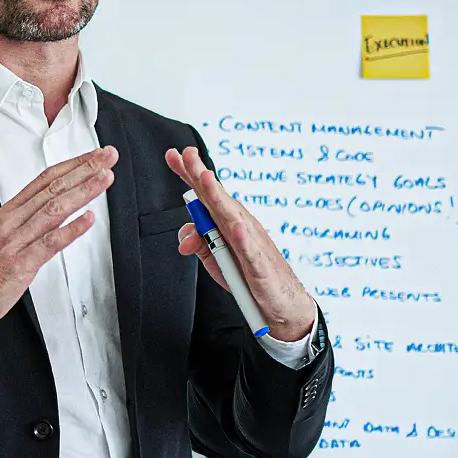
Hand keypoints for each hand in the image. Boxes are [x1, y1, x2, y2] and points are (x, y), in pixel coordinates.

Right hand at [0, 146, 117, 342]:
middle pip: (54, 188)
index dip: (73, 164)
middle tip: (108, 156)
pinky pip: (49, 244)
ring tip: (104, 178)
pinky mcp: (19, 264)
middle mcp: (13, 221)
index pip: (46, 179)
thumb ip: (30, 219)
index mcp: (11, 212)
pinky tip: (88, 219)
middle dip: (84, 169)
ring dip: (83, 192)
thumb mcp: (4, 236)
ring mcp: (16, 241)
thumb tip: (58, 205)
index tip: (95, 155)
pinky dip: (70, 230)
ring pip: (54, 209)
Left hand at [165, 146, 315, 341]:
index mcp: (226, 222)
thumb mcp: (215, 259)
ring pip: (232, 217)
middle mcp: (239, 226)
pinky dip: (243, 238)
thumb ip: (196, 242)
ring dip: (218, 197)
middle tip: (187, 154)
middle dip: (201, 175)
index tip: (174, 155)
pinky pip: (250, 252)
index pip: (206, 194)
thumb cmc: (250, 276)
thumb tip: (183, 236)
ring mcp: (251, 244)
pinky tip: (236, 227)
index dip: (191, 174)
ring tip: (206, 179)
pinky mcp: (259, 267)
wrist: (283, 302)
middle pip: (217, 198)